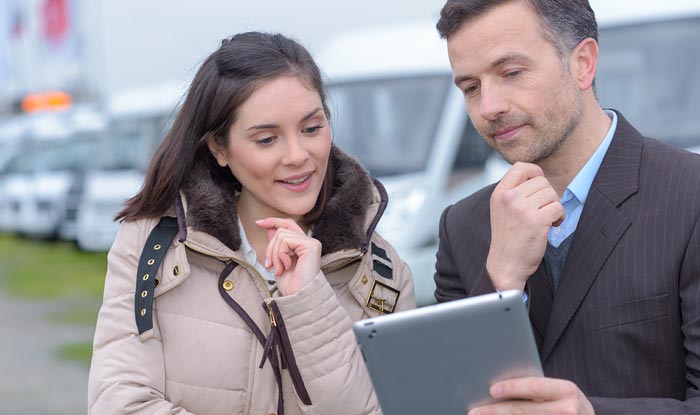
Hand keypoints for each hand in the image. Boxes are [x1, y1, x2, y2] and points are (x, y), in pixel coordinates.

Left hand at [255, 217, 321, 295]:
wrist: (298, 297)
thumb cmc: (291, 285)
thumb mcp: (278, 261)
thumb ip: (276, 244)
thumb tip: (270, 228)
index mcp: (302, 245)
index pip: (287, 224)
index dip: (273, 221)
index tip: (258, 223)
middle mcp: (309, 242)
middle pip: (281, 230)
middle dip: (270, 247)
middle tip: (270, 265)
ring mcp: (311, 243)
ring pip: (281, 235)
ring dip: (275, 254)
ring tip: (279, 268)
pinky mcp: (311, 246)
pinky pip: (286, 240)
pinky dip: (280, 254)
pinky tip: (286, 266)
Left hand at [468, 377, 594, 414]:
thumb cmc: (565, 401)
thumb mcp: (558, 390)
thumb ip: (535, 388)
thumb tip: (497, 387)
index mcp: (566, 390)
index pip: (534, 386)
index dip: (512, 388)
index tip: (491, 389)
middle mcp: (566, 410)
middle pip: (523, 410)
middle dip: (495, 411)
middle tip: (474, 411)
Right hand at [486, 162, 564, 290]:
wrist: (505, 264)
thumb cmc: (508, 237)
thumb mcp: (501, 209)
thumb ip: (513, 191)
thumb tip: (537, 176)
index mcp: (500, 193)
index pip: (521, 167)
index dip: (535, 173)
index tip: (539, 186)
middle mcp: (509, 198)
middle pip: (541, 181)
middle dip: (547, 195)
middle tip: (543, 209)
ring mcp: (522, 209)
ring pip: (551, 194)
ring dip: (554, 206)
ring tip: (547, 219)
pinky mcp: (536, 221)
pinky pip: (558, 208)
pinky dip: (559, 217)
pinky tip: (552, 225)